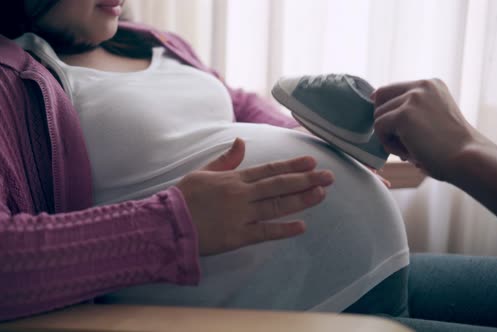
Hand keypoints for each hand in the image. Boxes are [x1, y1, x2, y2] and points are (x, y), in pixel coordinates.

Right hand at [176, 138, 333, 255]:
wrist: (168, 223)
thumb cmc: (184, 197)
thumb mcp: (204, 172)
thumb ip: (226, 159)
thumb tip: (241, 141)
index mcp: (234, 179)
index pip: (269, 170)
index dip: (292, 166)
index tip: (312, 162)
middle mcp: (241, 195)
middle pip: (279, 185)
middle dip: (306, 180)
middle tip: (328, 177)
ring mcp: (241, 215)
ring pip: (277, 206)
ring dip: (300, 200)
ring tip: (321, 194)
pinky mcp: (237, 236)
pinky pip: (264, 232)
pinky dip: (283, 229)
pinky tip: (301, 226)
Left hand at [372, 79, 490, 180]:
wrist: (468, 159)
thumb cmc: (452, 149)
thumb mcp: (434, 119)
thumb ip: (412, 112)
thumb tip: (379, 120)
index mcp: (432, 85)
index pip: (392, 90)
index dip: (386, 110)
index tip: (393, 129)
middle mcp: (422, 86)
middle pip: (380, 98)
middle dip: (384, 121)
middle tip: (401, 143)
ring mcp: (413, 98)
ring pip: (378, 116)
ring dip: (389, 136)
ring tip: (410, 151)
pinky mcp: (403, 114)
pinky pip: (379, 128)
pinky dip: (388, 144)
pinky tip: (408, 153)